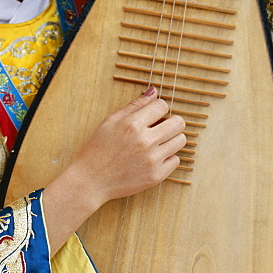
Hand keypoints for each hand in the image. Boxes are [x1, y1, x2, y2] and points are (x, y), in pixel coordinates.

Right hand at [71, 88, 186, 206]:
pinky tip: (154, 157)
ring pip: (180, 141)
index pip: (162, 105)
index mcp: (133, 124)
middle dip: (171, 121)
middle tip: (160, 127)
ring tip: (157, 142)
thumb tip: (153, 91)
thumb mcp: (110, 121)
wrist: (91, 180)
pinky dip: (168, 157)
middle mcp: (145, 141)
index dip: (158, 108)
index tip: (153, 114)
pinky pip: (176, 160)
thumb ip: (134, 105)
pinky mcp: (156, 176)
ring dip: (171, 138)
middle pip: (178, 123)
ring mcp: (152, 160)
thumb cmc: (98, 149)